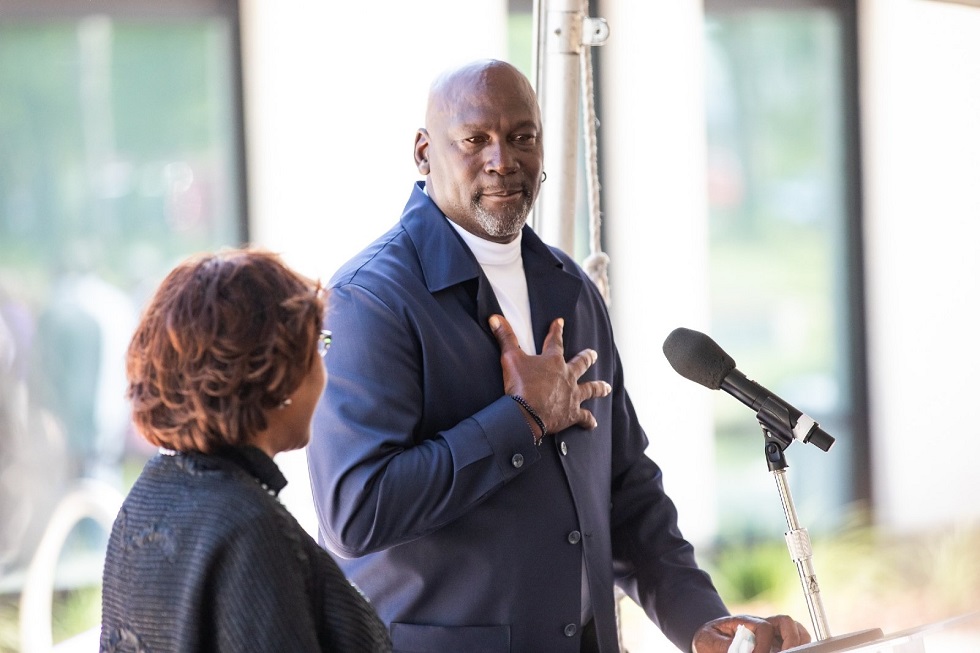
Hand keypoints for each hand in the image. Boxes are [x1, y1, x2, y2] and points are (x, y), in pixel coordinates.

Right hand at [489, 314, 610, 436]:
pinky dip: (588, 420)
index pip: (555, 341)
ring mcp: (572, 395)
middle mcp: (567, 376)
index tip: (560, 322)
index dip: (556, 330)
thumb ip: (505, 337)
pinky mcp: (571, 413)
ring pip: (590, 389)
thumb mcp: (510, 357)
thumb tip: (495, 318)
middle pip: (581, 364)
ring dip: (599, 388)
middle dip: (587, 358)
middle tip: (593, 354)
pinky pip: (584, 417)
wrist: (527, 413)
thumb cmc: (520, 385)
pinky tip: (593, 423)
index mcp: (553, 361)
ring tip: (607, 387)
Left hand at [692, 614, 810, 652]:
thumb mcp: (710, 642)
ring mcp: (771, 633)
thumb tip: (746, 651)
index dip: (764, 645)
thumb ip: (725, 646)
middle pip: (786, 622)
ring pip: (795, 629)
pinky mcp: (776, 643)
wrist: (708, 638)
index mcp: (745, 621)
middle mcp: (761, 624)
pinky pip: (795, 640)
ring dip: (798, 642)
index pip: (764, 628)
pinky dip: (798, 645)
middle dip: (791, 639)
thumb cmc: (709, 639)